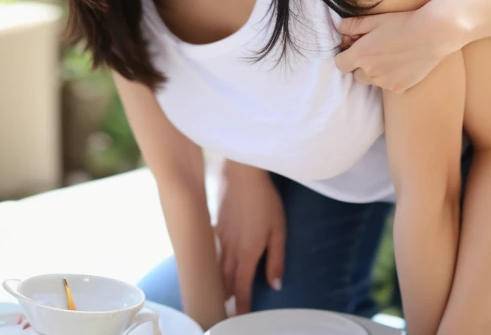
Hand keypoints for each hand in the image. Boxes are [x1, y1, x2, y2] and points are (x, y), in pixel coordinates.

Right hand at [216, 162, 285, 313]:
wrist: (242, 174)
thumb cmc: (265, 200)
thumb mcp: (279, 229)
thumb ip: (276, 258)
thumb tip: (275, 284)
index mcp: (247, 253)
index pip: (241, 286)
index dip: (241, 303)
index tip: (240, 315)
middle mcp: (230, 249)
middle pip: (225, 280)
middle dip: (226, 296)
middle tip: (227, 309)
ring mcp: (220, 237)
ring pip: (217, 267)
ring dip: (218, 282)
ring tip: (220, 293)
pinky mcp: (215, 225)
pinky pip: (212, 250)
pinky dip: (212, 262)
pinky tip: (213, 262)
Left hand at [335, 0, 459, 92]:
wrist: (432, 34)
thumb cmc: (402, 23)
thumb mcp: (374, 20)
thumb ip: (352, 25)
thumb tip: (339, 29)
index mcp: (361, 54)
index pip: (339, 64)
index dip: (345, 55)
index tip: (355, 47)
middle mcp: (370, 72)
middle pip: (355, 74)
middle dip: (360, 64)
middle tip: (375, 50)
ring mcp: (385, 82)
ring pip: (371, 81)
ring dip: (374, 72)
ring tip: (390, 55)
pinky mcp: (399, 88)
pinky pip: (387, 85)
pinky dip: (390, 77)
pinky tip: (402, 63)